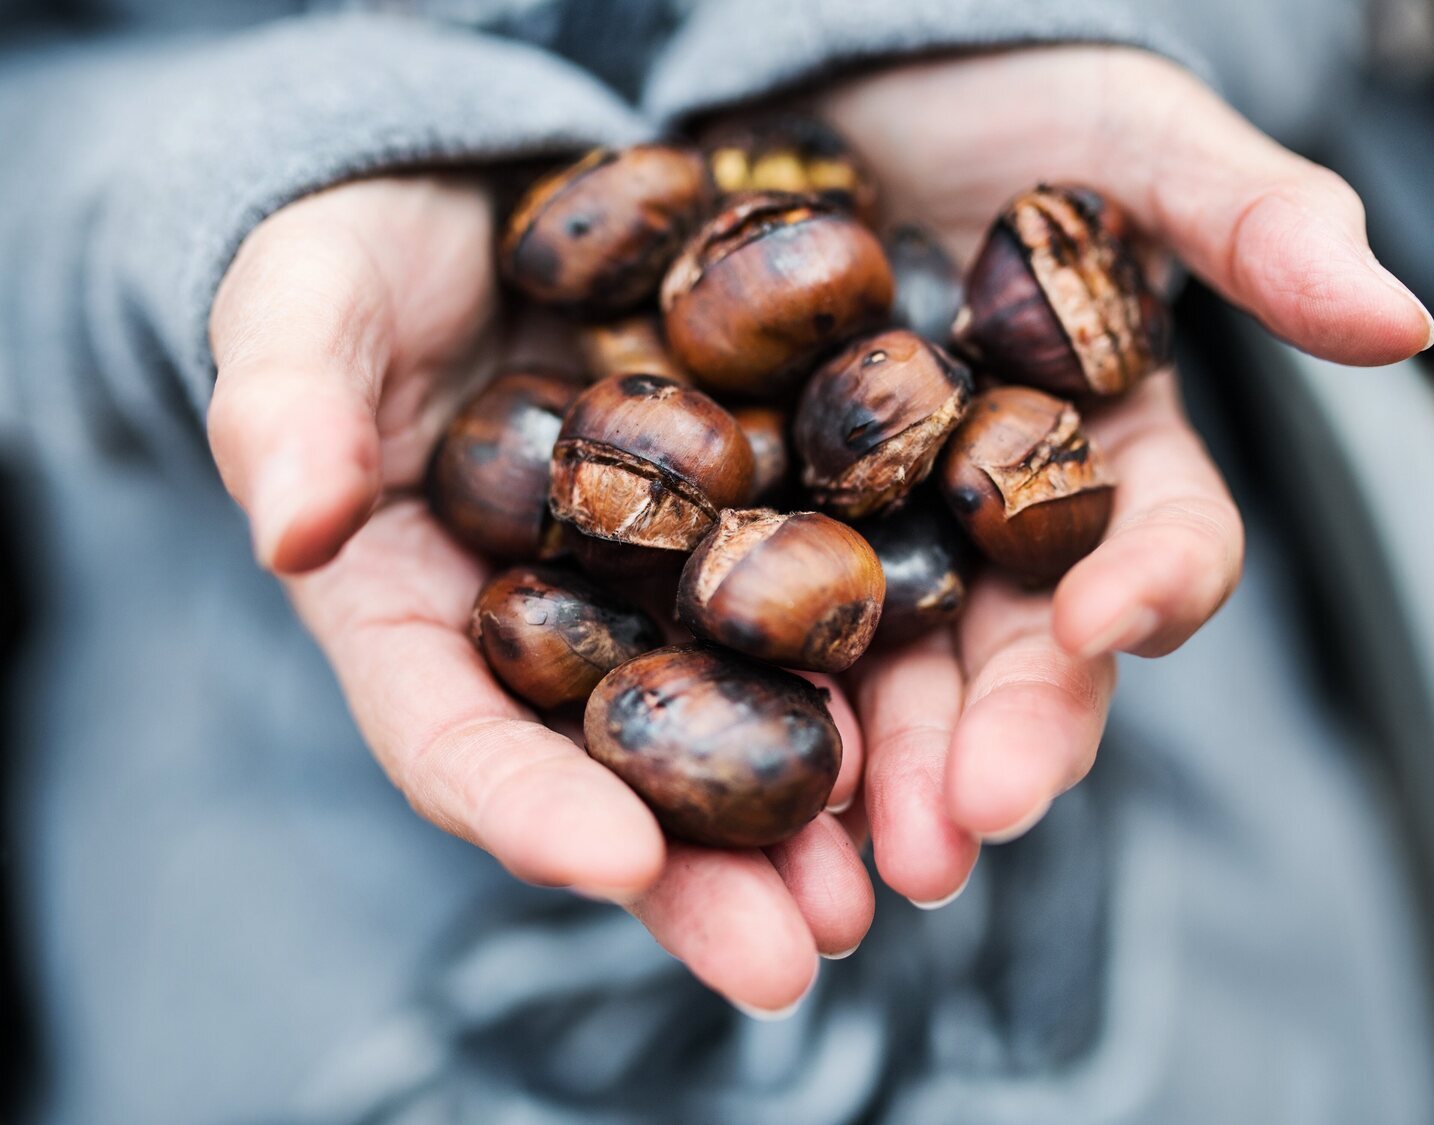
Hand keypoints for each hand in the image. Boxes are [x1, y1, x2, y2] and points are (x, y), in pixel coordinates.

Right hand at [208, 175, 872, 1013]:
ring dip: (820, 806)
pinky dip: (888, 660)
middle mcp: (554, 624)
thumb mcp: (300, 305)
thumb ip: (284, 405)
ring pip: (739, 710)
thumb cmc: (358, 255)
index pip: (453, 733)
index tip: (611, 865)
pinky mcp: (760, 502)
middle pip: (619, 769)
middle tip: (792, 956)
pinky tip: (958, 713)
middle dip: (704, 872)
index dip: (523, 806)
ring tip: (900, 877)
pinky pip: (826, 588)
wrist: (480, 187)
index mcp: (419, 610)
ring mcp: (663, 573)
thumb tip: (289, 526)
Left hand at [816, 46, 1433, 904]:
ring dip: (873, 773)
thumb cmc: (991, 94)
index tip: (1109, 623)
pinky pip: (744, 619)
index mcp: (1100, 450)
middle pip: (1009, 653)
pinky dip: (743, 694)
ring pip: (883, 674)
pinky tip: (712, 759)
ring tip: (848, 859)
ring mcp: (868, 530)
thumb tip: (1398, 317)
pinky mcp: (745, 520)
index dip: (1148, 588)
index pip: (1153, 544)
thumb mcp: (1121, 132)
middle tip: (957, 831)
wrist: (810, 74)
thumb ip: (1249, 218)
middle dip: (993, 741)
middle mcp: (989, 518)